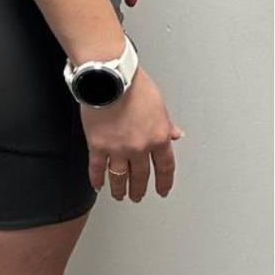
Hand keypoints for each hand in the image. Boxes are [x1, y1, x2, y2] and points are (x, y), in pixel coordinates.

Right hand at [81, 68, 183, 201]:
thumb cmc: (134, 85)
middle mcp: (140, 147)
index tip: (162, 190)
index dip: (164, 182)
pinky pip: (97, 169)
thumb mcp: (159, 105)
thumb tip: (176, 134)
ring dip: (120, 190)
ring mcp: (118, 149)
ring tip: (120, 195)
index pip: (166, 167)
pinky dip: (97, 179)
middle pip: (142, 176)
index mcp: (159, 137)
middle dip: (140, 190)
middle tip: (138, 196)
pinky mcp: (97, 146)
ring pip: (120, 178)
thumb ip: (167, 124)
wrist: (110, 78)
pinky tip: (98, 185)